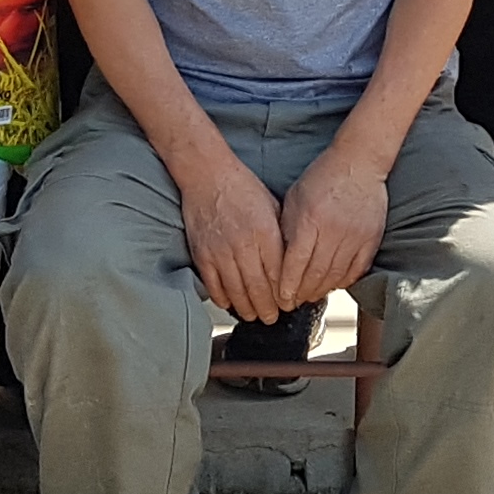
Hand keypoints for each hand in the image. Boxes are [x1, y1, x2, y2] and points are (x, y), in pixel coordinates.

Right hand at [180, 151, 291, 325]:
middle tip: (272, 318)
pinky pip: (214, 286)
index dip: (284, 295)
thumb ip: (282, 235)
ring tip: (254, 315)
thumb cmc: (242, 187)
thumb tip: (291, 263)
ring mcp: (220, 252)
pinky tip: (231, 304)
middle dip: (268, 309)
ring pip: (236, 293)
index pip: (279, 275)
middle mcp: (244, 245)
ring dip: (247, 309)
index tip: (288, 304)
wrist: (207, 175)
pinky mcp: (202, 255)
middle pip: (259, 289)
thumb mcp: (273, 206)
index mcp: (265, 233)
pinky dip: (223, 299)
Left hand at [276, 144, 389, 313]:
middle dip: (301, 293)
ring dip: (320, 290)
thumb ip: (288, 229)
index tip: (281, 298)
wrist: (360, 162)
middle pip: (316, 273)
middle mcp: (334, 230)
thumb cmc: (322, 177)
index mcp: (311, 218)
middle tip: (292, 302)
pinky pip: (357, 270)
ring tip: (309, 296)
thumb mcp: (295, 198)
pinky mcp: (372, 239)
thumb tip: (279, 261)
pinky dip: (343, 282)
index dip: (287, 284)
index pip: (296, 262)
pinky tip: (332, 285)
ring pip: (336, 276)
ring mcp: (356, 236)